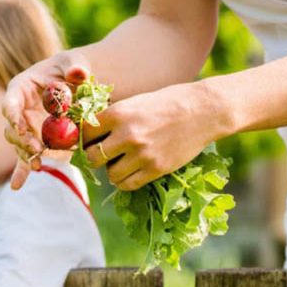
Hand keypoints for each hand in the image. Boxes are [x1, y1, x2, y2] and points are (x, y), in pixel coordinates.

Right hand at [2, 50, 91, 188]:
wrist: (77, 84)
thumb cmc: (71, 68)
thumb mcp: (75, 62)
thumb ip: (77, 66)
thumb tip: (79, 74)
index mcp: (21, 88)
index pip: (10, 102)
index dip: (12, 114)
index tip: (20, 126)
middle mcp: (19, 110)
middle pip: (12, 128)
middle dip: (22, 140)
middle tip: (35, 147)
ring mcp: (26, 128)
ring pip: (19, 145)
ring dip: (27, 155)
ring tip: (39, 164)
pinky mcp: (36, 142)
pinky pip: (25, 158)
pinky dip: (22, 172)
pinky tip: (17, 186)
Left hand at [82, 81, 225, 190]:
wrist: (202, 111)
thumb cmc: (167, 103)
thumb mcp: (135, 102)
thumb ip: (113, 117)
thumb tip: (88, 131)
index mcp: (118, 113)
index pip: (85, 133)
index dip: (84, 138)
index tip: (89, 140)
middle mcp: (127, 134)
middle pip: (92, 157)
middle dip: (94, 156)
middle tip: (102, 153)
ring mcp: (142, 154)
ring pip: (110, 174)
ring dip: (112, 169)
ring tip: (121, 161)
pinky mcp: (156, 169)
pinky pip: (127, 184)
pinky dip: (125, 180)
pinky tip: (131, 170)